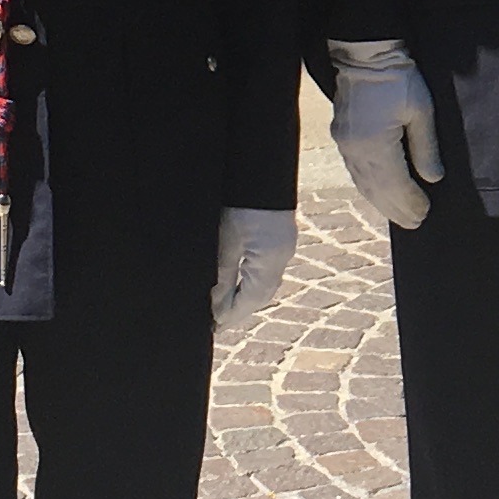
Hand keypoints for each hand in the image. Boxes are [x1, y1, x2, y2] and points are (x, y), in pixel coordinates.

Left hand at [212, 207, 299, 329]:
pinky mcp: (281, 238)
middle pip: (261, 296)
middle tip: (217, 323)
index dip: (231, 316)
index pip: (250, 301)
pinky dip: (253, 282)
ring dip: (246, 297)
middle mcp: (281, 257)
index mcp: (269, 261)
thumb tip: (216, 308)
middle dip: (239, 310)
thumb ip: (223, 277)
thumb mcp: (226, 242)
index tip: (214, 328)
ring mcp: (284, 247)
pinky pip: (268, 270)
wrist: (260, 170)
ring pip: (265, 284)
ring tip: (225, 308)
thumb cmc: (240, 203)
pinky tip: (240, 284)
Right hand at [327, 39, 445, 230]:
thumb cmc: (398, 78)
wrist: (366, 54)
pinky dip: (369, 187)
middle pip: (378, 189)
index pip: (396, 184)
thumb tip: (434, 178)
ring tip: (400, 215)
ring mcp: (346, 144)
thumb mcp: (421, 111)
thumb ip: (426, 147)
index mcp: (377, 144)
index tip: (425, 213)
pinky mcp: (342, 136)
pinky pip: (355, 171)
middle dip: (397, 208)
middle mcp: (357, 149)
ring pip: (364, 183)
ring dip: (382, 202)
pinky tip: (378, 193)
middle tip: (415, 224)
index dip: (411, 201)